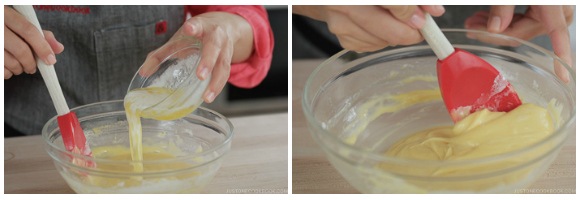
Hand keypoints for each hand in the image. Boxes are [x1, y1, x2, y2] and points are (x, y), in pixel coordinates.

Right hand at [4, 6, 63, 78]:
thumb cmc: (2, 25)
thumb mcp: (17, 21)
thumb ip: (38, 33)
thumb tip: (58, 48)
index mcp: (5, 13)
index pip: (29, 31)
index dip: (43, 47)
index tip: (50, 60)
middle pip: (21, 49)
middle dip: (31, 63)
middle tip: (33, 68)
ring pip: (10, 62)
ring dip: (19, 69)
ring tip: (19, 67)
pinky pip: (0, 70)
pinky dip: (7, 73)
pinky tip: (7, 68)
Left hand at [140, 12, 253, 102]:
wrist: (224, 27)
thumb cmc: (198, 34)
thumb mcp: (179, 39)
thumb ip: (161, 54)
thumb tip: (144, 72)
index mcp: (201, 27)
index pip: (197, 25)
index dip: (194, 27)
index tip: (190, 28)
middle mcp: (216, 37)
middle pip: (214, 48)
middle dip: (208, 62)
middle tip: (200, 75)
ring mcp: (225, 50)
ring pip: (223, 65)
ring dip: (216, 83)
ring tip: (207, 97)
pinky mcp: (228, 62)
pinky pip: (225, 75)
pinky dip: (217, 87)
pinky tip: (209, 97)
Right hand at [293, 5, 445, 51]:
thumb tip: (435, 11)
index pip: (392, 3)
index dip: (410, 14)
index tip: (423, 20)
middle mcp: (344, 5)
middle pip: (387, 29)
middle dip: (409, 33)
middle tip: (419, 30)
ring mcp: (340, 23)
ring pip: (382, 41)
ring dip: (395, 36)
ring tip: (394, 22)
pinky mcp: (342, 38)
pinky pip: (372, 46)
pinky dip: (382, 40)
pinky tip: (379, 27)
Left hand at [464, 5, 573, 81]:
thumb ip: (502, 6)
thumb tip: (494, 30)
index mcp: (553, 2)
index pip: (558, 32)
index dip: (561, 53)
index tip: (564, 74)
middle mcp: (559, 8)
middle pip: (527, 32)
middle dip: (497, 33)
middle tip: (470, 27)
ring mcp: (555, 9)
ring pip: (524, 28)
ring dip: (498, 28)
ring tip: (472, 21)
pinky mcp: (548, 8)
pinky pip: (527, 20)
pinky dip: (507, 20)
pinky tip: (486, 18)